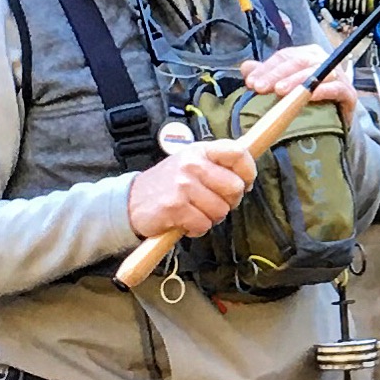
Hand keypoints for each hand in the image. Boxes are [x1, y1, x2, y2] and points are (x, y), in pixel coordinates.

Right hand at [127, 136, 255, 239]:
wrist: (131, 201)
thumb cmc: (169, 185)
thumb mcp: (192, 165)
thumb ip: (218, 166)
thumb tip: (247, 177)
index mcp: (199, 151)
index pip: (238, 153)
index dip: (248, 172)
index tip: (244, 184)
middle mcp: (191, 165)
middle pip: (235, 187)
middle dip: (228, 202)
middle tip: (210, 202)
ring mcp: (182, 185)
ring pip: (221, 211)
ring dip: (211, 218)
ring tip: (193, 211)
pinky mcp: (175, 207)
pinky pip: (204, 225)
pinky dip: (196, 228)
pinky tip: (184, 221)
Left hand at [240, 45, 357, 130]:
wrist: (338, 121)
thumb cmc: (311, 101)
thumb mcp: (286, 86)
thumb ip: (267, 75)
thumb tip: (246, 67)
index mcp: (306, 55)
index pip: (284, 56)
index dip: (266, 68)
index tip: (251, 82)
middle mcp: (322, 60)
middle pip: (298, 62)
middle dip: (277, 74)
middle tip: (261, 88)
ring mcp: (337, 76)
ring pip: (315, 73)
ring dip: (297, 82)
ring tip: (280, 92)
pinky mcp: (349, 93)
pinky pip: (336, 88)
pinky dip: (323, 91)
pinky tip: (309, 96)